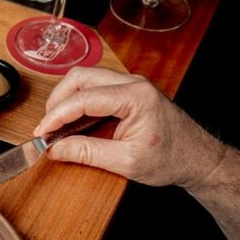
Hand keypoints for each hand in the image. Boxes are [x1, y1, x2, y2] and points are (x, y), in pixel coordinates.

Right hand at [34, 67, 226, 189]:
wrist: (198, 159)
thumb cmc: (172, 159)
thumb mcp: (126, 162)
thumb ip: (87, 152)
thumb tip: (55, 148)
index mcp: (135, 96)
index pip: (83, 99)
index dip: (56, 116)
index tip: (41, 133)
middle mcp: (133, 83)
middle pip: (80, 78)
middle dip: (57, 101)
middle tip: (46, 127)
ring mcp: (131, 84)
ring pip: (85, 78)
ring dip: (65, 98)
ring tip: (56, 124)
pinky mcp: (127, 91)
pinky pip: (94, 86)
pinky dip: (77, 100)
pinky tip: (72, 121)